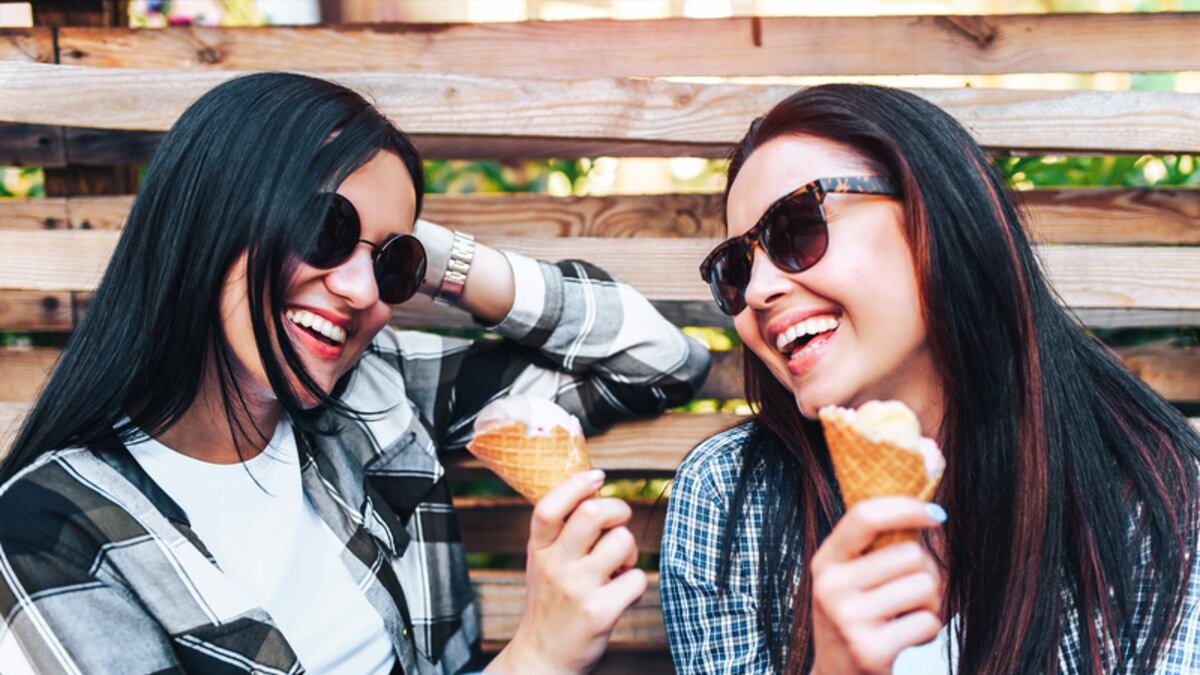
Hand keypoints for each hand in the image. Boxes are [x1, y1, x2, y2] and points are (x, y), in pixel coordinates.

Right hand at [486, 470, 646, 673]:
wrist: (543, 657)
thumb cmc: (551, 601)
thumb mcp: (543, 562)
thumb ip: (560, 531)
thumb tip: (594, 489)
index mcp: (538, 549)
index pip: (549, 506)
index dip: (576, 484)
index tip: (598, 476)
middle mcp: (554, 565)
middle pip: (593, 512)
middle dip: (618, 509)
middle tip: (619, 523)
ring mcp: (577, 589)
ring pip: (623, 541)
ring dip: (630, 551)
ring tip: (618, 567)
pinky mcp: (599, 612)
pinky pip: (637, 579)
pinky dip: (636, 583)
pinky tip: (620, 593)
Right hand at [809, 498, 945, 674]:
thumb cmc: (857, 621)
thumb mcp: (850, 580)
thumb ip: (877, 547)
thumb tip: (934, 505)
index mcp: (825, 561)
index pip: (865, 516)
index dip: (905, 508)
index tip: (935, 514)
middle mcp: (830, 586)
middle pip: (910, 554)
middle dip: (926, 574)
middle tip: (909, 596)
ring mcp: (847, 619)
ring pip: (925, 587)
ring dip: (930, 605)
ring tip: (906, 619)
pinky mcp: (869, 650)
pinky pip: (928, 622)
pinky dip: (928, 632)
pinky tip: (906, 640)